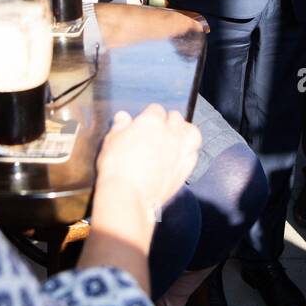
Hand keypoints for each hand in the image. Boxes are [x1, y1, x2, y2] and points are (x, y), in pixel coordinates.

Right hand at [94, 104, 200, 221]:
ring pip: (192, 132)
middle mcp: (170, 133)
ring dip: (185, 132)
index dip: (150, 114)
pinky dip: (189, 151)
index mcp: (151, 122)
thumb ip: (120, 126)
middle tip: (160, 129)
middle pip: (176, 118)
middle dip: (168, 121)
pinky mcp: (185, 168)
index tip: (145, 122)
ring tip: (177, 137)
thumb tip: (123, 116)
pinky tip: (180, 155)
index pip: (156, 109)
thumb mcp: (111, 142)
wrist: (128, 195)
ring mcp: (181, 151)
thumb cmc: (116, 167)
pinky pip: (194, 153)